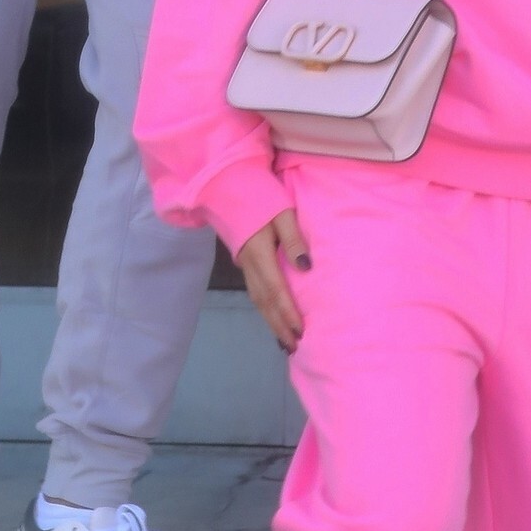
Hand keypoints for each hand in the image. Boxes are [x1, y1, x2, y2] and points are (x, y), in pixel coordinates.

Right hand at [237, 208, 310, 352]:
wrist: (224, 184)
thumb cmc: (258, 194)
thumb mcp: (282, 211)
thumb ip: (293, 239)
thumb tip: (306, 268)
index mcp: (259, 252)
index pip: (277, 290)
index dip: (288, 313)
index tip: (301, 331)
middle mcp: (248, 263)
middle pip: (265, 302)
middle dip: (279, 326)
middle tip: (294, 347)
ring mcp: (243, 263)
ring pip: (257, 299)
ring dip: (271, 321)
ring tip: (284, 340)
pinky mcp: (242, 260)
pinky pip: (254, 291)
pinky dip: (264, 308)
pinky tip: (272, 317)